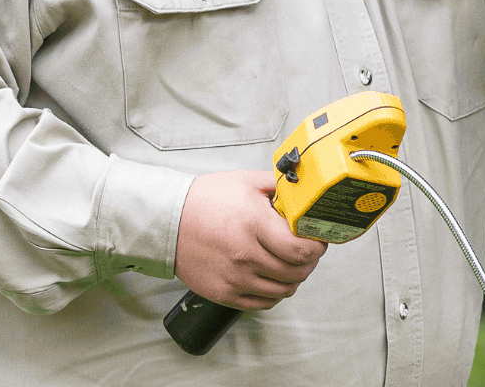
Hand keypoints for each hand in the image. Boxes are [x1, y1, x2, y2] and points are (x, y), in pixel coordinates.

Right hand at [174, 169, 325, 309]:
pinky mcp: (223, 294)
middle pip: (296, 272)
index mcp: (254, 224)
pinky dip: (275, 293)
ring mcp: (234, 278)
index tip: (317, 239)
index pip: (301, 250)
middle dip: (309, 261)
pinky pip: (262, 303)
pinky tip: (274, 277)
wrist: (166, 221)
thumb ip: (280, 186)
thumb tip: (305, 189)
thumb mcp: (246, 181)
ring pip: (283, 290)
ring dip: (294, 278)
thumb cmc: (205, 200)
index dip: (316, 246)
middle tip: (307, 250)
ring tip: (291, 263)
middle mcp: (245, 255)